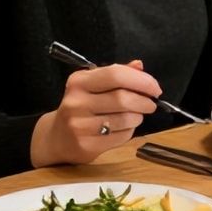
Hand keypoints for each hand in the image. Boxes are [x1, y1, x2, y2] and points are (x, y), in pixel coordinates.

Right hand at [30, 61, 160, 165]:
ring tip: (136, 116)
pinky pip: (121, 136)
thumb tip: (139, 65)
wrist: (56, 137)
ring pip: (125, 119)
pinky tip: (125, 128)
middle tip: (151, 104)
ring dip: (138, 117)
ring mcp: (80, 125)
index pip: (115, 75)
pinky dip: (130, 131)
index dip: (141, 80)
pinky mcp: (86, 145)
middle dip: (144, 101)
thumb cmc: (80, 107)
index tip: (155, 88)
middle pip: (123, 98)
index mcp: (78, 82)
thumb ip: (116, 75)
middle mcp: (76, 102)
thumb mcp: (92, 86)